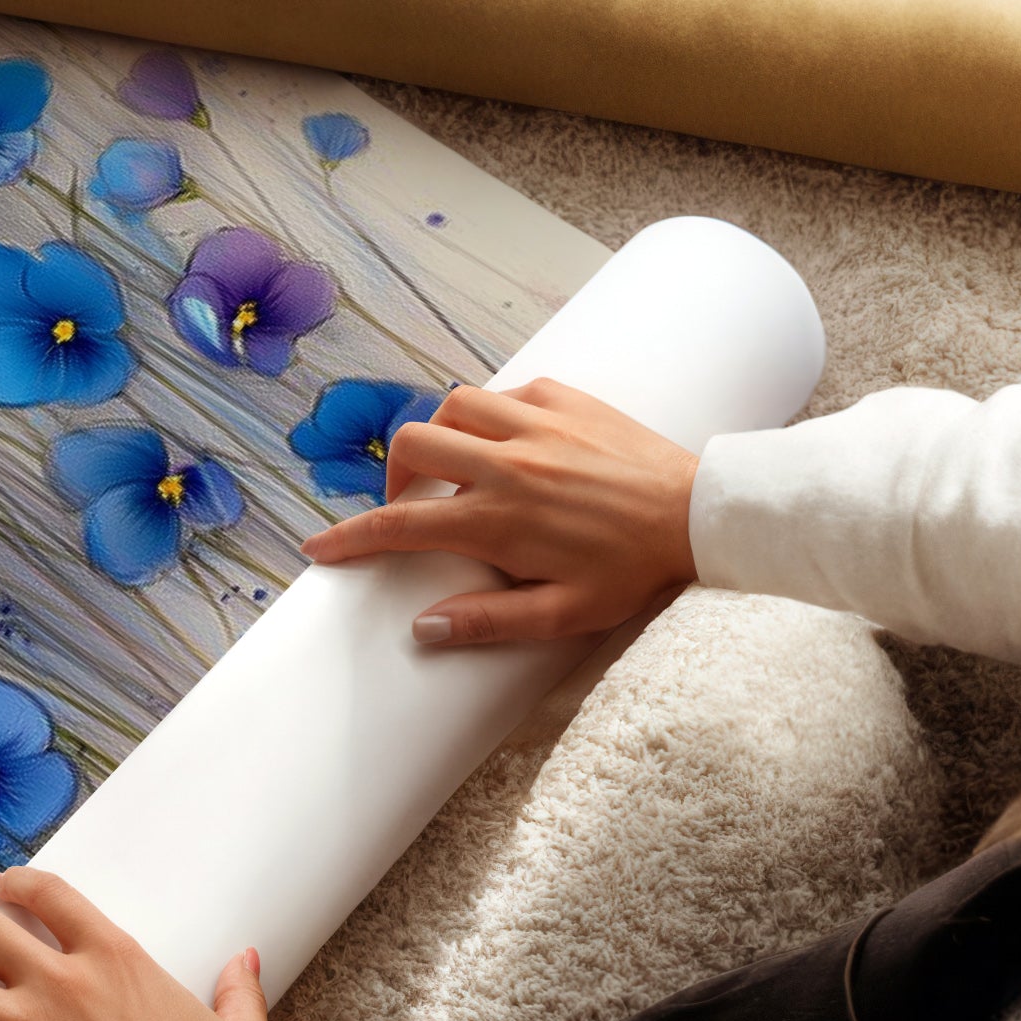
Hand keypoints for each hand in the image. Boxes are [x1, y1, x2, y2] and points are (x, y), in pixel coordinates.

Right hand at [301, 378, 698, 646]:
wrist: (700, 515)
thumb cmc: (634, 570)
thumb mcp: (564, 614)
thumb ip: (489, 621)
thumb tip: (423, 628)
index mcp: (498, 519)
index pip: (399, 526)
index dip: (350, 538)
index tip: (320, 548)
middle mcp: (506, 463)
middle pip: (411, 446)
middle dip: (393, 476)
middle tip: (410, 505)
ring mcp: (535, 424)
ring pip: (452, 406)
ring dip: (440, 436)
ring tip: (455, 467)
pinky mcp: (565, 398)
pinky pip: (505, 392)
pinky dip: (491, 414)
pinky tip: (508, 441)